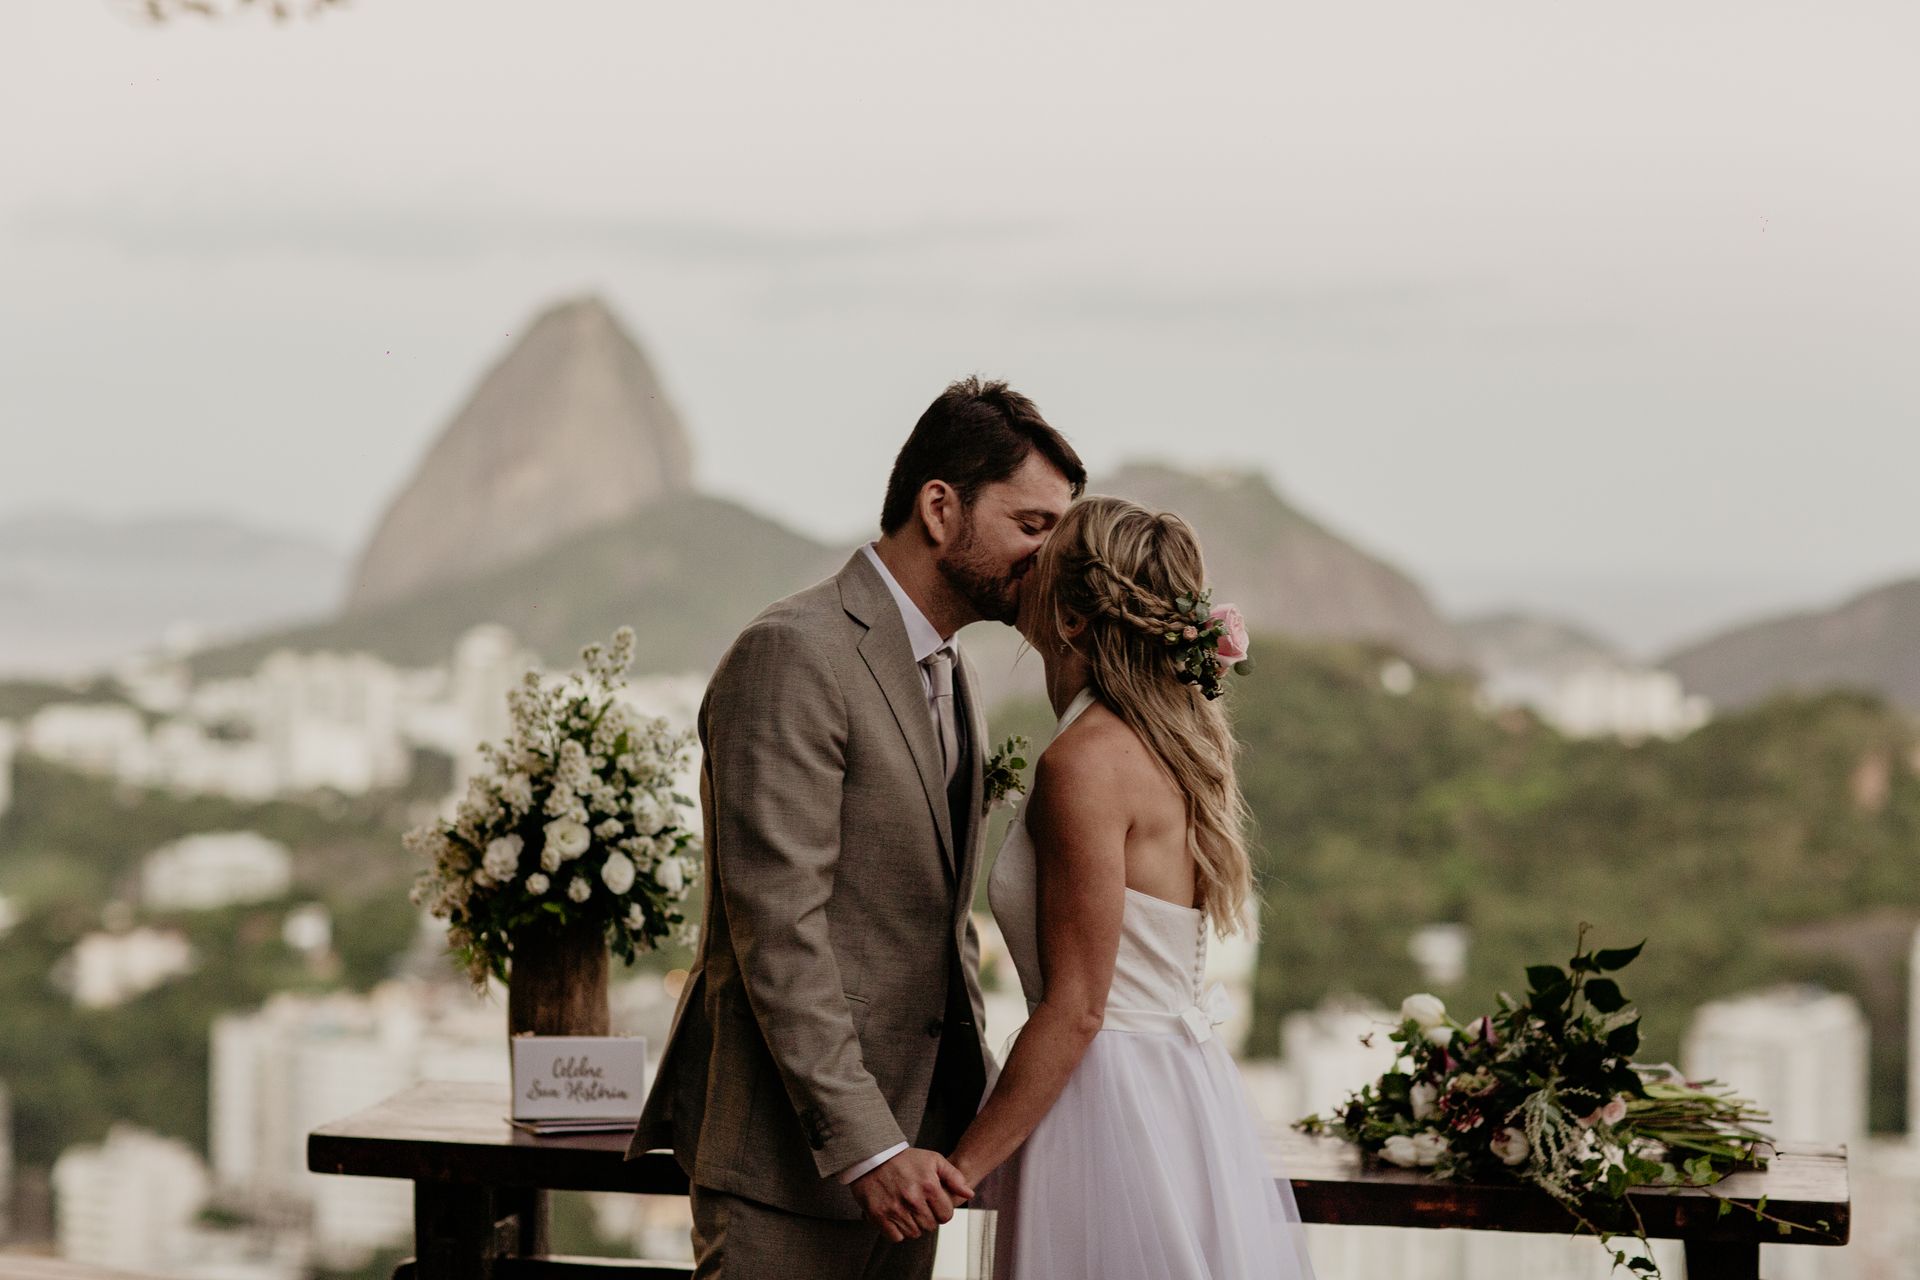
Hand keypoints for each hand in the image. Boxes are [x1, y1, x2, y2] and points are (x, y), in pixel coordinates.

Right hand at [849, 1147, 973, 1242]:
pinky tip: (897, 1217)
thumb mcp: (933, 1160)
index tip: (934, 1205)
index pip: (945, 1216)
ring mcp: (895, 1208)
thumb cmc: (905, 1159)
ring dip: (913, 1225)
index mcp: (928, 1186)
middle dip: (928, 1219)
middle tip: (920, 1207)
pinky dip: (898, 1231)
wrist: (872, 1156)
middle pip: (930, 1226)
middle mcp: (913, 1199)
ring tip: (908, 1210)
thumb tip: (969, 1194)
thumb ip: (954, 1177)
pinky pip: (896, 1237)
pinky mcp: (879, 1215)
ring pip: (914, 1233)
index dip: (942, 1212)